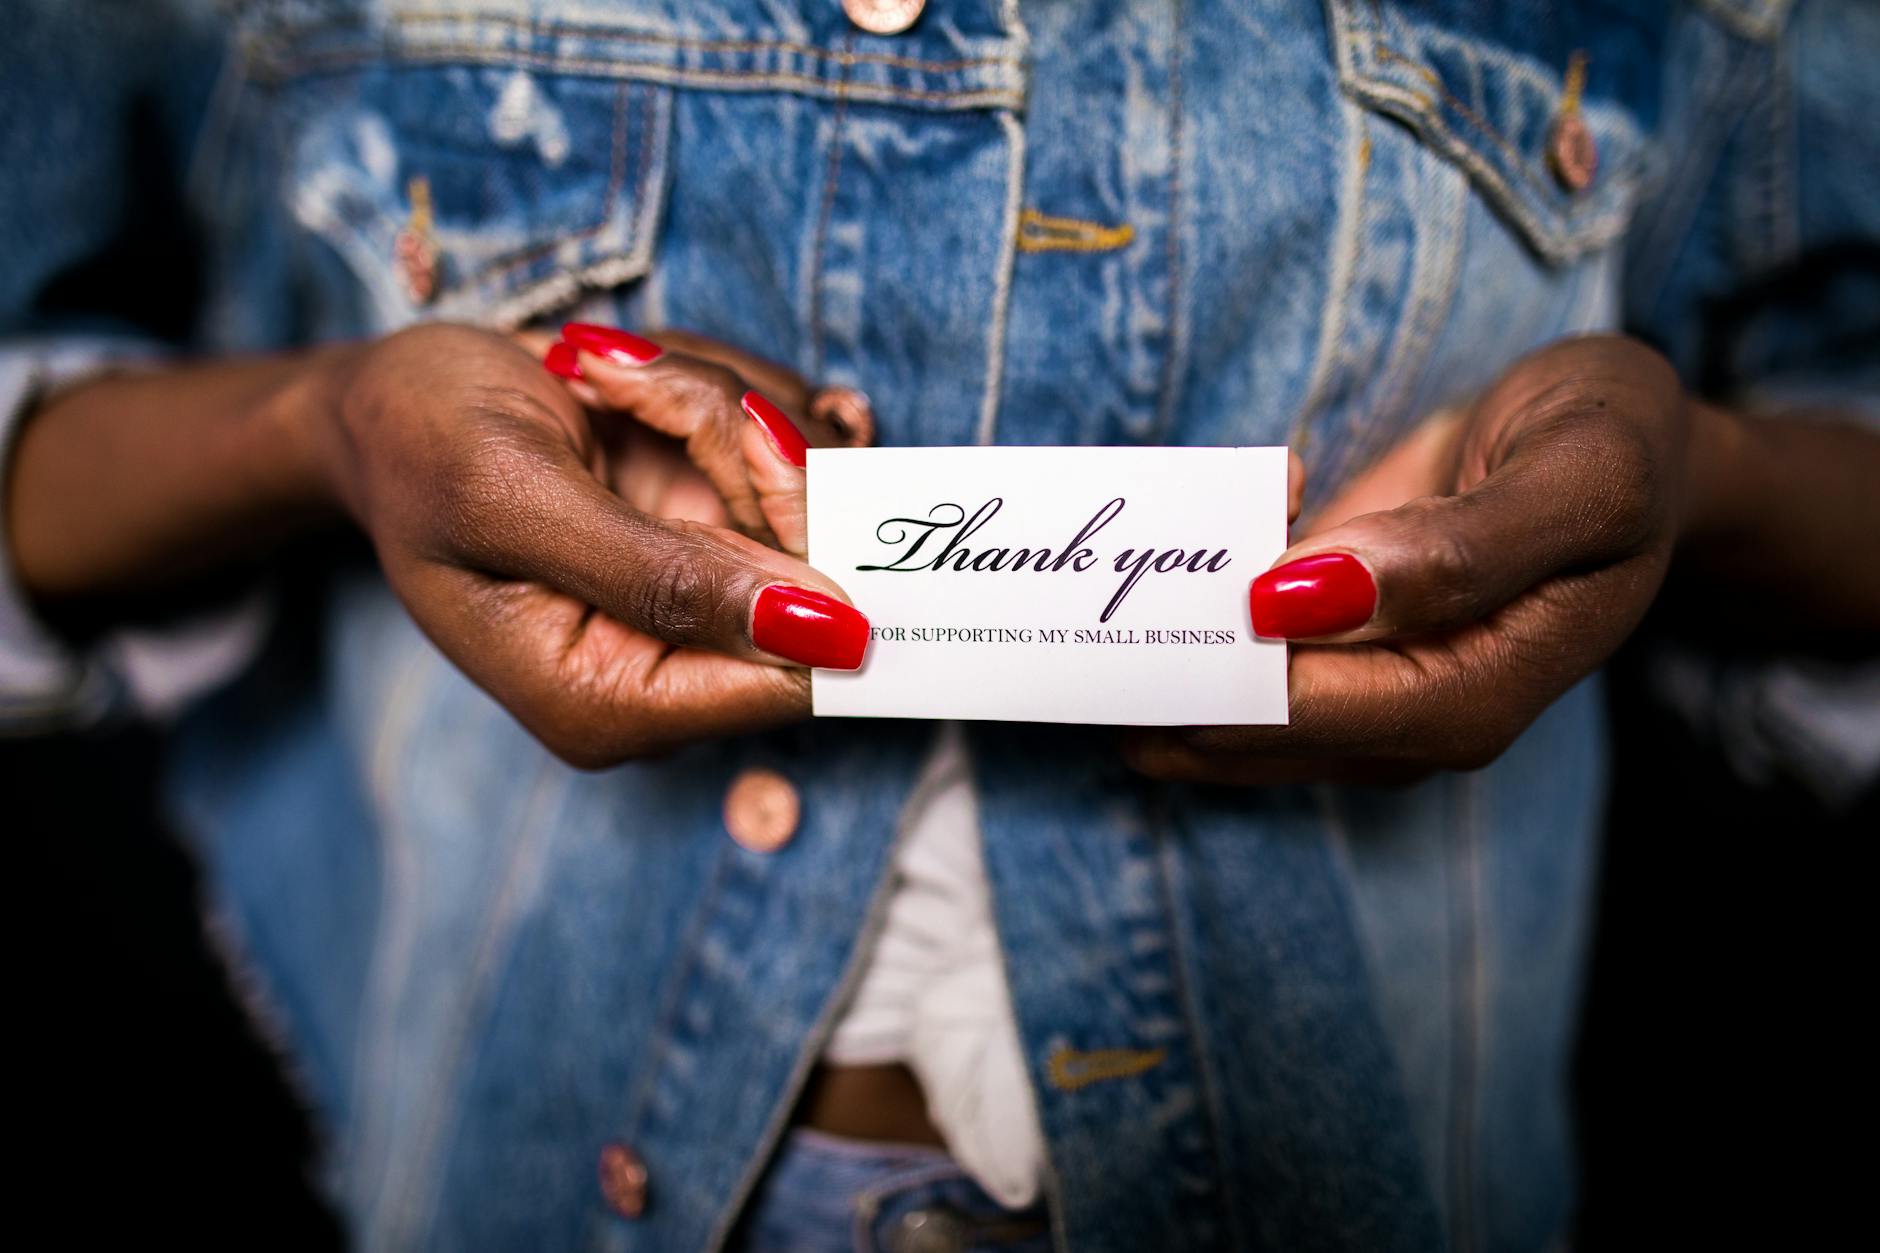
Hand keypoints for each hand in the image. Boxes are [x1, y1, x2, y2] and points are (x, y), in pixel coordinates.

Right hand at [315, 322, 871, 767]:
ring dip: (724, 401)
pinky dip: (736, 389)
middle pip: (819, 571)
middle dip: (743, 445)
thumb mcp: (516, 498)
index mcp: (608, 701)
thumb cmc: (420, 444)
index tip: (745, 433)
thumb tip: (823, 635)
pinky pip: (799, 451)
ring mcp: (708, 592)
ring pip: (816, 493)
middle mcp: (674, 664)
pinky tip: (651, 373)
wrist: (389, 396)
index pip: (788, 670)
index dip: (798, 548)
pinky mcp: (723, 526)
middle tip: (633, 379)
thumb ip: (661, 577)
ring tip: (609, 372)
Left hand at [1125, 334, 1693, 785]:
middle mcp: (1409, 719)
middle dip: (1157, 671)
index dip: (1208, 666)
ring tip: (1095, 585)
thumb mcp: (1583, 474)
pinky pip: (1236, 661)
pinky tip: (1181, 550)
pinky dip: (1190, 618)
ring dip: (1157, 651)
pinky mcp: (1334, 654)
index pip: (1298, 715)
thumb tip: (1302, 598)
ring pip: (1223, 709)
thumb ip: (1461, 549)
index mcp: (1470, 696)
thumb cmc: (1616, 443)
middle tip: (1067, 605)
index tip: (1133, 606)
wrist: (1626, 439)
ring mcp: (1367, 695)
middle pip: (1240, 728)